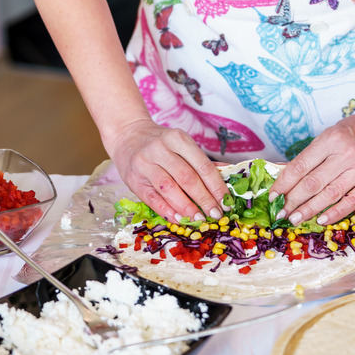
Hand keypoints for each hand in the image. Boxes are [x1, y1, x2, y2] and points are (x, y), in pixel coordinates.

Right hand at [107, 119, 228, 223]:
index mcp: (178, 139)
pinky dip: (167, 211)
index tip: (226, 202)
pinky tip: (179, 219)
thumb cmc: (160, 143)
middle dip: (204, 199)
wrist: (127, 136)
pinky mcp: (134, 179)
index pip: (203, 166)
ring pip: (170, 189)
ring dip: (187, 208)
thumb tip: (227, 178)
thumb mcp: (181, 144)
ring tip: (199, 219)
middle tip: (216, 214)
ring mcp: (145, 164)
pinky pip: (152, 199)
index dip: (217, 187)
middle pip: (188, 178)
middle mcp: (160, 149)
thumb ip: (201, 162)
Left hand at [269, 106, 354, 225]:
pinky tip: (321, 220)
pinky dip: (335, 213)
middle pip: (312, 183)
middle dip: (293, 200)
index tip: (273, 195)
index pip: (301, 166)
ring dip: (309, 210)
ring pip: (329, 194)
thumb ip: (314, 155)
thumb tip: (288, 177)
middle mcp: (346, 154)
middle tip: (281, 213)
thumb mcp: (332, 134)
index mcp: (331, 139)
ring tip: (295, 219)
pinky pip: (351, 201)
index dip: (284, 183)